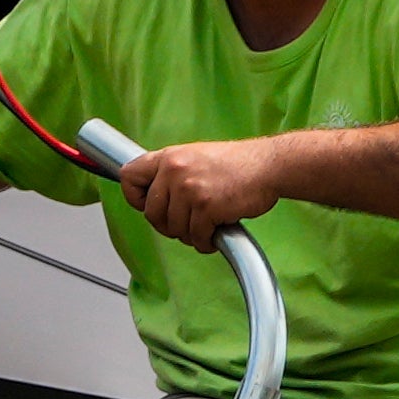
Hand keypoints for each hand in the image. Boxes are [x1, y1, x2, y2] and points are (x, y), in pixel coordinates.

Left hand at [119, 136, 283, 247]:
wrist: (268, 166)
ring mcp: (189, 189)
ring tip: (206, 226)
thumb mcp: (195, 156)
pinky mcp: (206, 207)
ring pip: (174, 230)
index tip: (148, 206)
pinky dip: (206, 242)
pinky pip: (196, 238)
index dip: (136, 198)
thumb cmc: (237, 164)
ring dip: (190, 235)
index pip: (129, 176)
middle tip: (187, 224)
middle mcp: (174, 171)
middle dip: (169, 226)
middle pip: (151, 214)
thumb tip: (154, 196)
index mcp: (169, 157)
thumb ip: (173, 173)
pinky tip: (216, 233)